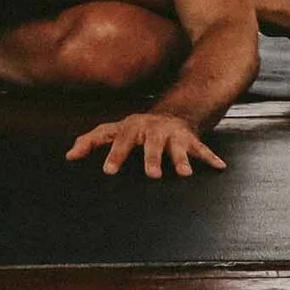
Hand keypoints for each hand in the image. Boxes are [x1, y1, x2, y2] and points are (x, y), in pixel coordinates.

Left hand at [66, 111, 226, 178]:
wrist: (171, 115)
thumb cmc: (136, 129)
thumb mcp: (114, 131)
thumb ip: (91, 141)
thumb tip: (69, 155)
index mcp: (132, 128)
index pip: (121, 140)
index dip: (115, 155)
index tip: (109, 171)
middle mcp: (153, 130)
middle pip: (152, 144)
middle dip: (152, 158)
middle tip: (152, 175)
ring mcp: (173, 135)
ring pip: (178, 147)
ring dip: (181, 160)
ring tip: (185, 174)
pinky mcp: (190, 139)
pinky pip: (202, 149)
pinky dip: (211, 158)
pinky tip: (220, 167)